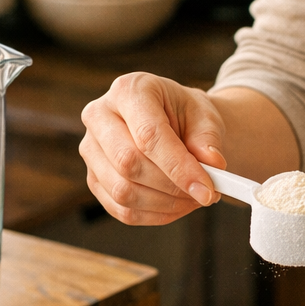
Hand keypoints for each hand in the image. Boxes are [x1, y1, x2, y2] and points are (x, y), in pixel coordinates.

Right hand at [79, 72, 226, 224]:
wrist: (173, 122)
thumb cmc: (186, 115)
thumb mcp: (205, 117)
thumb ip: (208, 140)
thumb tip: (213, 164)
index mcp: (129, 90)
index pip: (148, 135)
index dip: (179, 167)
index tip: (207, 189)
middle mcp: (100, 116)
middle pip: (128, 163)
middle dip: (172, 187)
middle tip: (204, 194)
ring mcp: (91, 150)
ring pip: (123, 191)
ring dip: (165, 204)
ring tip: (193, 198)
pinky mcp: (94, 178)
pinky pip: (122, 210)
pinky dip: (155, 215)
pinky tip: (177, 206)